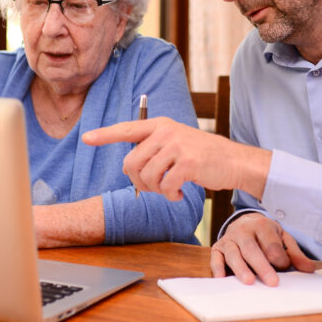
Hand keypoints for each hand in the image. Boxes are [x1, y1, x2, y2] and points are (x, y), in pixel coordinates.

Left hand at [82, 117, 270, 200]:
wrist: (234, 161)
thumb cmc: (202, 156)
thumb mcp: (177, 142)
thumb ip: (153, 148)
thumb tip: (129, 167)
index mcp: (161, 125)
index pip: (127, 129)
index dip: (105, 135)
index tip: (86, 138)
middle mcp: (166, 131)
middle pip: (132, 162)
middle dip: (139, 181)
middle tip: (155, 187)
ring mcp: (177, 146)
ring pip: (147, 176)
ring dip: (156, 191)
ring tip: (170, 190)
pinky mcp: (188, 163)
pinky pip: (165, 187)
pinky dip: (170, 196)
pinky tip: (180, 194)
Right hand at [209, 212, 314, 286]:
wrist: (245, 221)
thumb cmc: (266, 235)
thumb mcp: (283, 238)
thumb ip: (295, 254)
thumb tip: (309, 269)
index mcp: (262, 226)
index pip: (271, 244)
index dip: (279, 258)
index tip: (285, 267)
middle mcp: (243, 231)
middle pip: (252, 249)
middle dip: (262, 266)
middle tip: (272, 282)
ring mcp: (229, 239)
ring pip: (234, 254)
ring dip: (241, 268)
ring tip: (249, 282)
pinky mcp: (218, 247)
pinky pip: (216, 257)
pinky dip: (217, 268)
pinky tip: (222, 279)